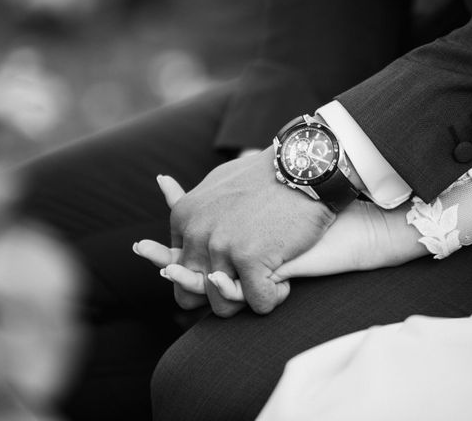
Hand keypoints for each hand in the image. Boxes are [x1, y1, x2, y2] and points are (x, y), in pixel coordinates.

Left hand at [165, 147, 334, 315]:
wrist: (304, 166)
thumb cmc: (268, 175)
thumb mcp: (218, 181)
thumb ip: (194, 204)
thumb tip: (167, 193)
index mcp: (184, 217)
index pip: (180, 270)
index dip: (207, 276)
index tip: (231, 266)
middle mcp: (197, 233)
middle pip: (193, 294)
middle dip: (220, 296)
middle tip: (247, 281)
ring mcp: (223, 247)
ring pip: (224, 305)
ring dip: (249, 298)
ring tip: (269, 278)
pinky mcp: (251, 259)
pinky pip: (258, 303)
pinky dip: (274, 296)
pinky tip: (285, 279)